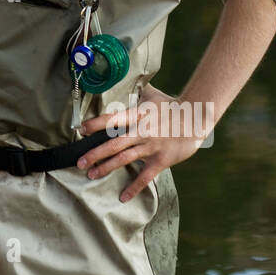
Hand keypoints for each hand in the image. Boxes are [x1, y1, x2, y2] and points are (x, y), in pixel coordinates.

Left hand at [75, 83, 208, 202]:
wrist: (196, 118)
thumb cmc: (172, 104)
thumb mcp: (152, 93)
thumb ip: (135, 89)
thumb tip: (123, 77)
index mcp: (137, 115)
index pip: (113, 119)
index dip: (96, 124)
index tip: (81, 129)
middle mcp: (141, 132)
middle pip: (113, 144)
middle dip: (94, 153)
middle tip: (79, 162)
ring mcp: (151, 147)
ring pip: (124, 159)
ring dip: (106, 168)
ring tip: (91, 175)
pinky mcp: (161, 160)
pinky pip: (145, 176)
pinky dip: (134, 188)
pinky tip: (123, 197)